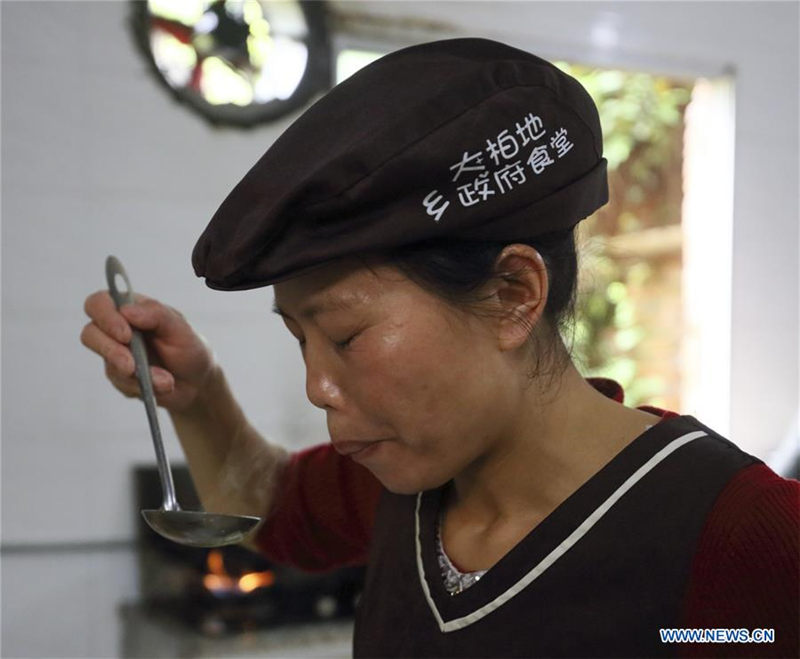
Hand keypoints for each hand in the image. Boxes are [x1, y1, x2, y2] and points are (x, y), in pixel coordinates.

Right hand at [80, 291, 215, 411]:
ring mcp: (116, 355)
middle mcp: (117, 330)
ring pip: (107, 363)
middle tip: (131, 365)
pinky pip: (122, 383)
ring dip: (137, 374)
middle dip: (111, 351)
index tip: (126, 335)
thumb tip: (126, 311)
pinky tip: (164, 385)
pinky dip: (145, 385)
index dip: (105, 317)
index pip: (100, 303)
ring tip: (165, 380)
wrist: (197, 383)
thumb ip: (157, 314)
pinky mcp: (120, 377)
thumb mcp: (181, 328)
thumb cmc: (188, 348)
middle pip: (90, 333)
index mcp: (131, 309)